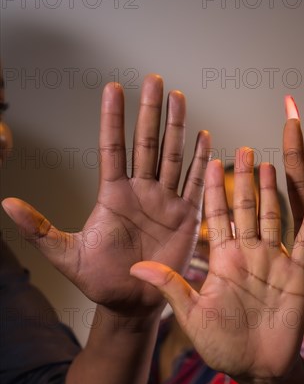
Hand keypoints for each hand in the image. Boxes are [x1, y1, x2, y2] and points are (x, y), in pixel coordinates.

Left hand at [2, 75, 209, 315]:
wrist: (132, 303)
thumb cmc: (99, 280)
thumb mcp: (65, 254)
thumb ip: (39, 229)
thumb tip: (5, 203)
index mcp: (113, 195)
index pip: (113, 148)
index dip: (113, 118)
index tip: (113, 88)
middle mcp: (141, 192)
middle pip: (147, 143)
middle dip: (151, 111)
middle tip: (154, 80)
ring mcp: (165, 201)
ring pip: (172, 156)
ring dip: (177, 127)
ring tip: (179, 98)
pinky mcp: (186, 216)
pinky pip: (194, 184)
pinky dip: (201, 161)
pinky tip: (204, 138)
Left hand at [131, 148, 303, 383]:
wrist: (259, 367)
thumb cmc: (224, 345)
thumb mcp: (193, 316)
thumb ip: (172, 287)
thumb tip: (136, 266)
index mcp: (223, 259)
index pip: (217, 216)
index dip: (214, 190)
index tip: (210, 161)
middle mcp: (248, 254)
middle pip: (245, 208)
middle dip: (244, 180)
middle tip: (244, 150)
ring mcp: (273, 261)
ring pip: (273, 217)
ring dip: (273, 192)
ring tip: (271, 164)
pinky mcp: (296, 273)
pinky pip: (303, 243)